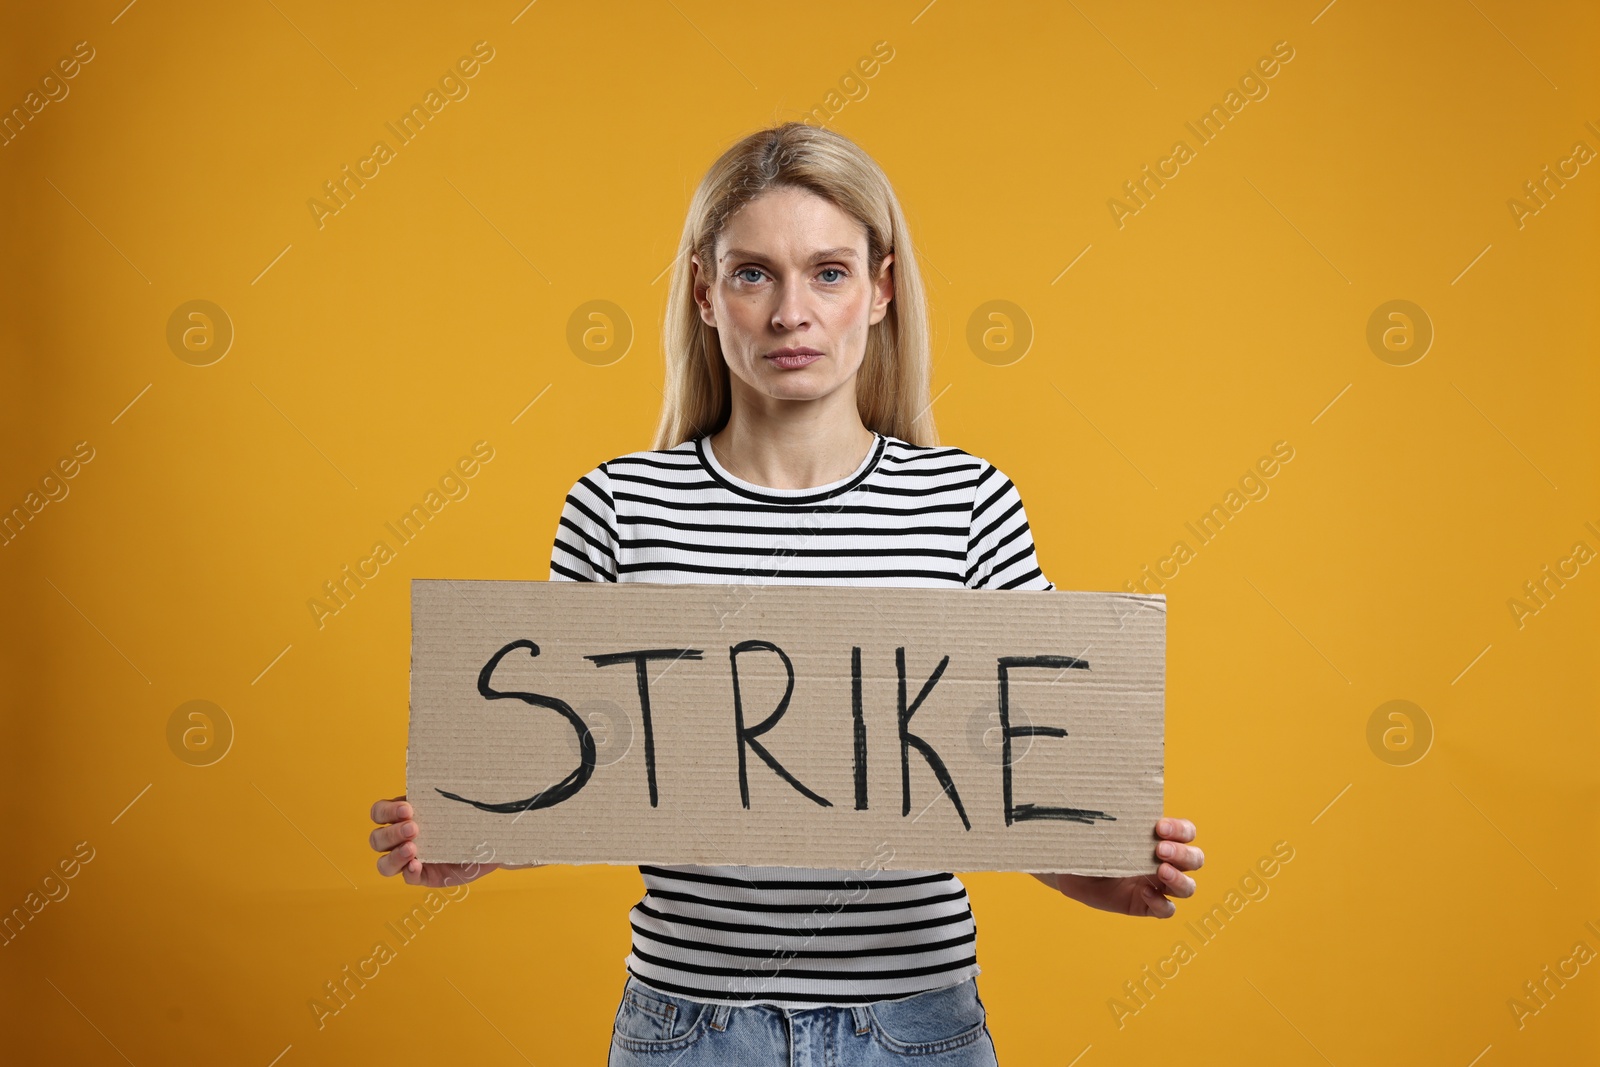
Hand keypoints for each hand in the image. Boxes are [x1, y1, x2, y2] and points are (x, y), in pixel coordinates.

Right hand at [368, 794, 502, 887]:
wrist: (485, 846)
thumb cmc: (468, 821)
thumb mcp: (459, 807)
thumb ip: (451, 797)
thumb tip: (455, 780)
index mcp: (403, 817)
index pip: (379, 812)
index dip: (387, 811)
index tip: (408, 808)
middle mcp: (400, 839)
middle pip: (377, 839)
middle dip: (392, 832)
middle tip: (414, 828)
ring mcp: (408, 860)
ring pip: (383, 863)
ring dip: (395, 855)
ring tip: (413, 848)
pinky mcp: (421, 876)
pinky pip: (407, 878)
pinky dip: (409, 872)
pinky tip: (417, 865)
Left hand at [1036, 817, 1202, 917]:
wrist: (1070, 871)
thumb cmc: (1089, 844)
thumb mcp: (1102, 830)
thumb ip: (1113, 820)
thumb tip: (1107, 802)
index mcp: (1161, 839)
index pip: (1187, 832)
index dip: (1180, 830)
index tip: (1159, 827)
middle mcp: (1165, 862)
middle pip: (1195, 859)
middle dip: (1182, 853)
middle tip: (1159, 850)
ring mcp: (1158, 886)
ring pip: (1188, 887)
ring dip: (1179, 878)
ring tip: (1160, 871)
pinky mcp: (1147, 906)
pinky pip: (1166, 910)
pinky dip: (1160, 903)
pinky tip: (1144, 892)